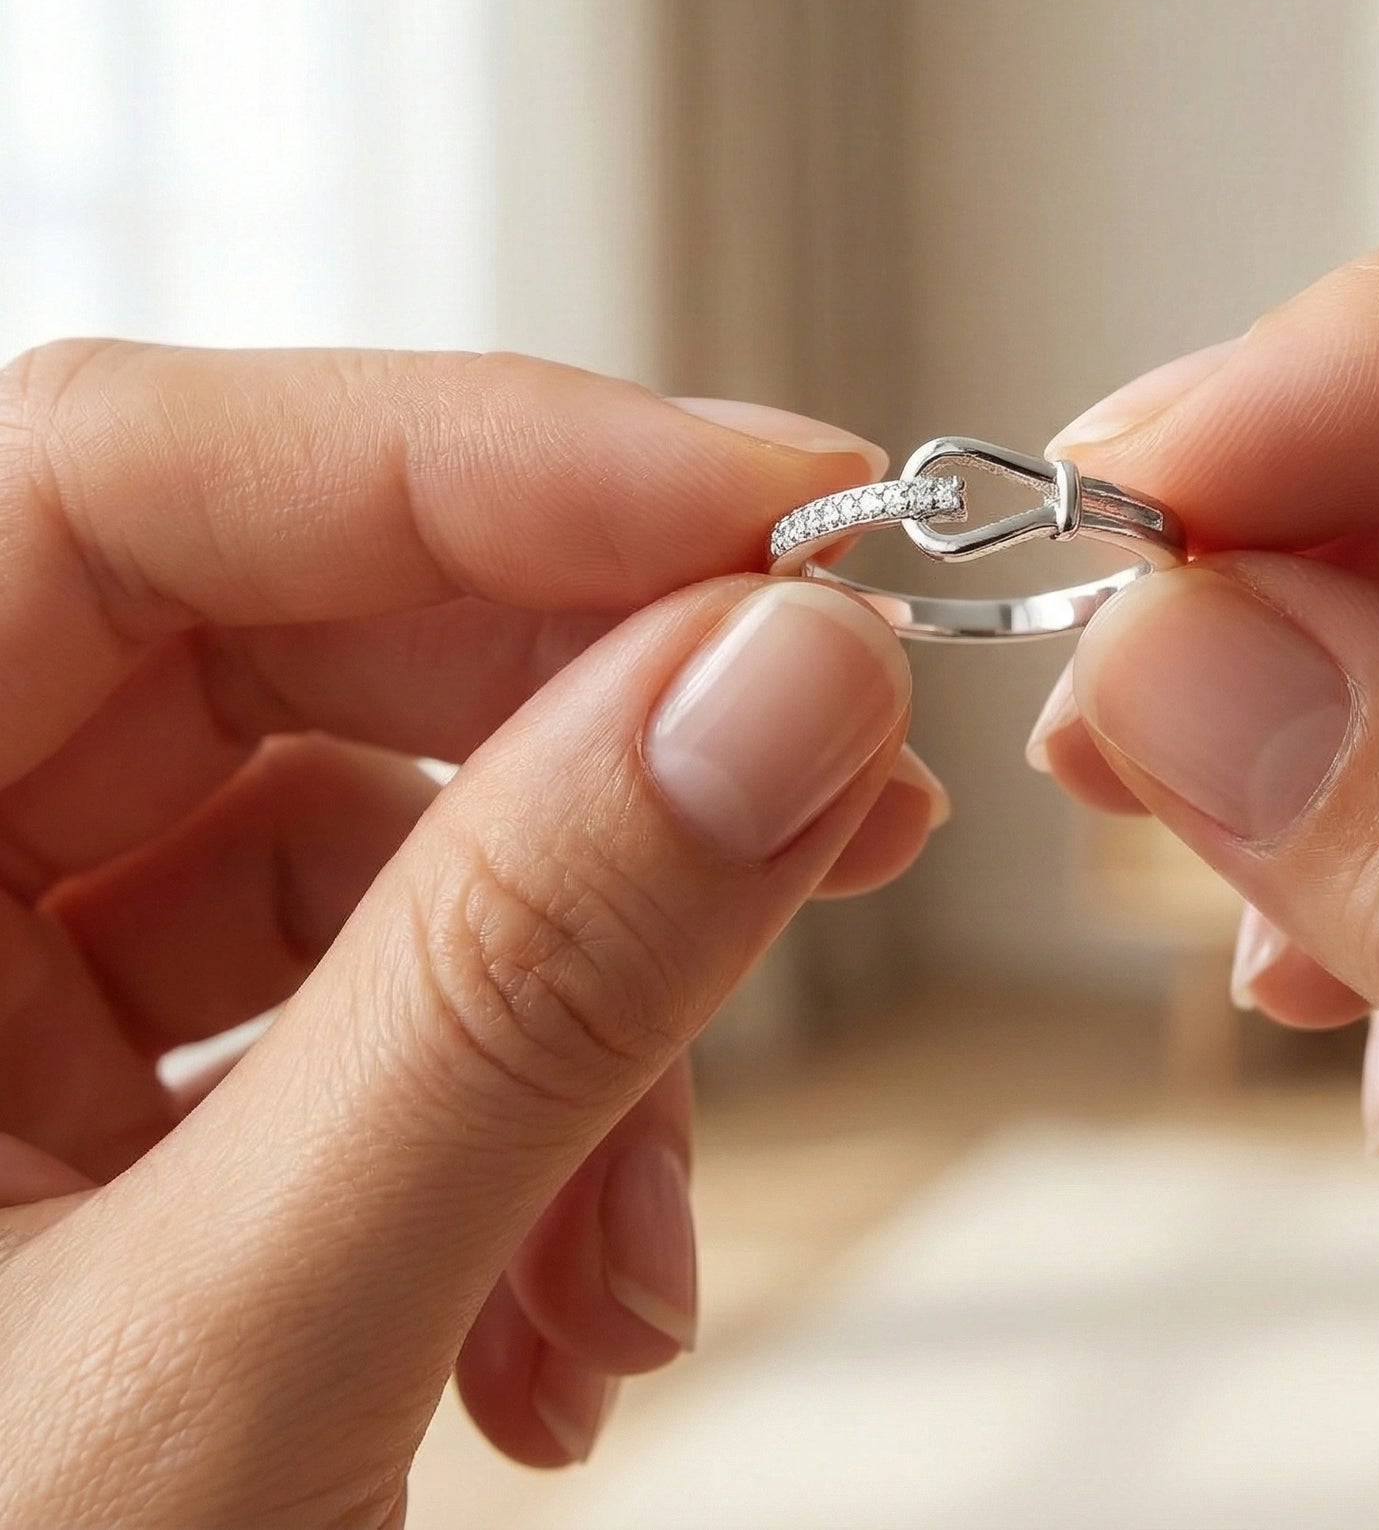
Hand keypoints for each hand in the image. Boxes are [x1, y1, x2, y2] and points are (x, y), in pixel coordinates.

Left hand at [0, 344, 943, 1526]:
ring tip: (658, 1238)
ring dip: (580, 992)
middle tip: (844, 783)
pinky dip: (516, 1112)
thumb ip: (516, 998)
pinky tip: (573, 1313)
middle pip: (276, 630)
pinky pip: (356, 989)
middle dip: (591, 720)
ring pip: (356, 821)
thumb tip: (793, 684)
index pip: (120, 473)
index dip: (481, 454)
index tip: (793, 521)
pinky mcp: (77, 1091)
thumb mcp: (208, 1380)